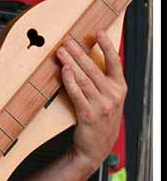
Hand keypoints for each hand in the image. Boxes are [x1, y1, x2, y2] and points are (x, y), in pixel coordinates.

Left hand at [56, 30, 126, 170]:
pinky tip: (64, 70)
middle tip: (68, 40)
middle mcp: (113, 95)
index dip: (107, 45)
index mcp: (120, 88)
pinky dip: (69, 80)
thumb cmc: (100, 119)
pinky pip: (77, 93)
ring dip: (71, 63)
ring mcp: (102, 105)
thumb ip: (103, 80)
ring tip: (61, 52)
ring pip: (83, 78)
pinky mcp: (88, 114)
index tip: (98, 32)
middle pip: (94, 68)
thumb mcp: (110, 99)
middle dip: (79, 52)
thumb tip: (87, 58)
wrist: (96, 147)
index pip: (115, 62)